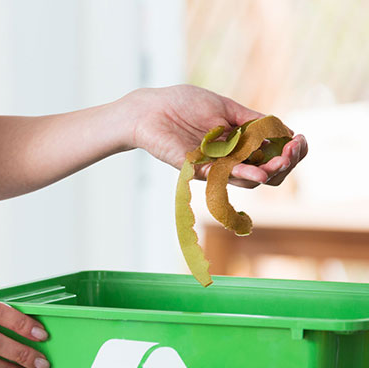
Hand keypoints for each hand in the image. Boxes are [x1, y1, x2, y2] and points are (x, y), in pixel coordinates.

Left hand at [126, 85, 306, 187]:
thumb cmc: (183, 104)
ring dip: (268, 172)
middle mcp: (228, 160)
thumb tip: (284, 130)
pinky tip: (257, 172)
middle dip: (285, 164)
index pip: (271, 157)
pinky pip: (221, 177)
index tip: (299, 140)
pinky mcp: (195, 169)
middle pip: (266, 174)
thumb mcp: (226, 107)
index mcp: (238, 144)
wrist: (150, 108)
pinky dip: (241, 174)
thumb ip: (252, 120)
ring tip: (280, 162)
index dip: (290, 152)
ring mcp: (212, 167)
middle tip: (292, 151)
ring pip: (247, 180)